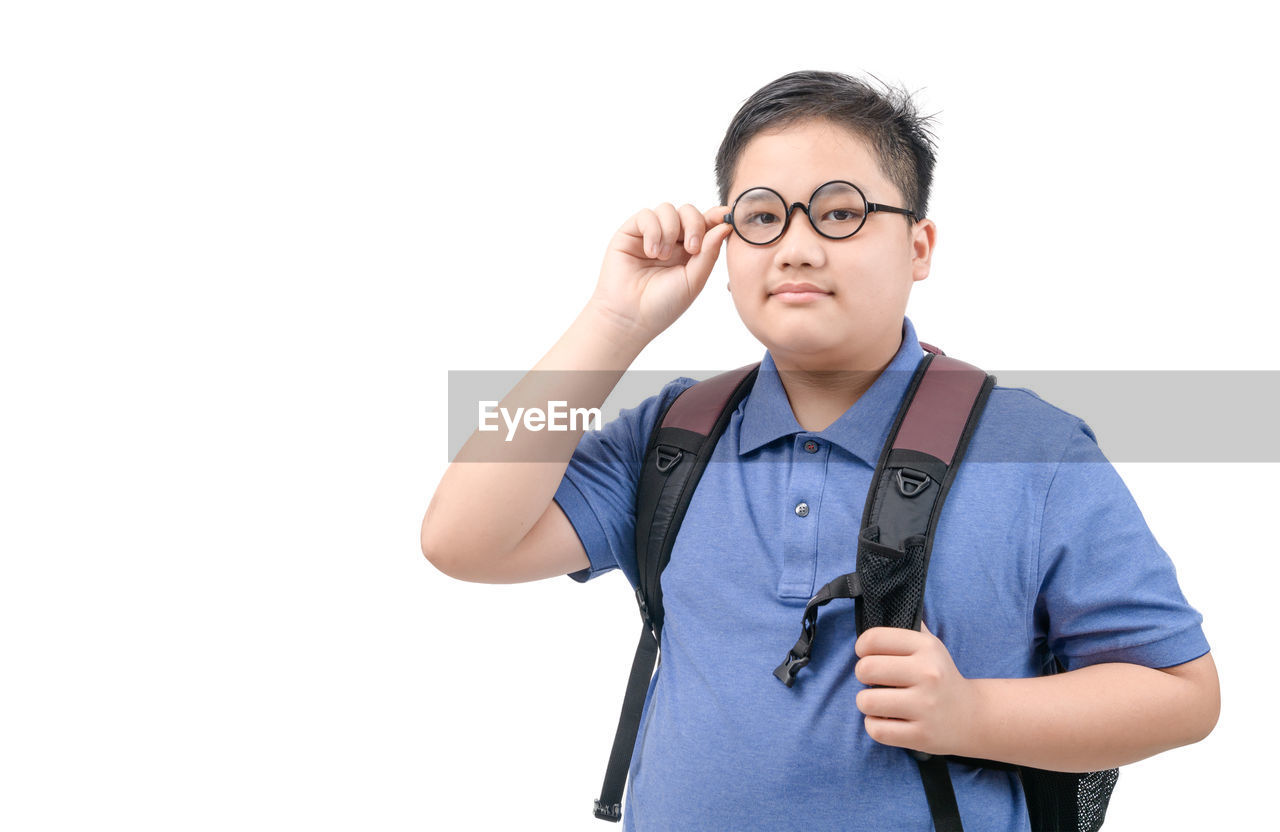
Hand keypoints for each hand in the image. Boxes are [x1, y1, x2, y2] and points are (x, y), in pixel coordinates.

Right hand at [588, 203, 733, 345]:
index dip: (716, 216)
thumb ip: (709, 253)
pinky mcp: (630, 232)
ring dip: (670, 230)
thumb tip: (725, 225)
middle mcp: (671, 240)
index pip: (705, 224)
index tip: (725, 216)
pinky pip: (646, 215)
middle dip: (694, 224)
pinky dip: (652, 231)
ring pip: (667, 209)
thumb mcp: (694, 280)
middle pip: (688, 212)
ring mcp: (650, 235)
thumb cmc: (663, 305)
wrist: (630, 317)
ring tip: (663, 257)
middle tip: (692, 249)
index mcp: (689, 251)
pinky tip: (650, 253)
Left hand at [853, 621, 979, 756]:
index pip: (873, 638)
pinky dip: (875, 725)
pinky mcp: (921, 735)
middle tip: (876, 681)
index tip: (869, 655)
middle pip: (865, 669)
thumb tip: (882, 608)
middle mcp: (927, 674)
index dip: (862, 648)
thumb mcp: (931, 646)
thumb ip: (908, 627)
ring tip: (881, 702)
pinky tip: (888, 720)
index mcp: (926, 648)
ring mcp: (925, 707)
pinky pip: (875, 729)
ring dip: (867, 703)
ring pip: (866, 701)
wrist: (974, 717)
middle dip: (864, 676)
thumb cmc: (941, 678)